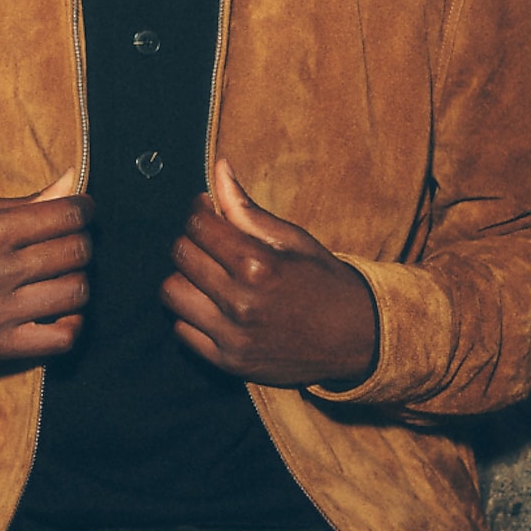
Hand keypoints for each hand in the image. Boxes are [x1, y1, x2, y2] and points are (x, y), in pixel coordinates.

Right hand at [0, 173, 93, 360]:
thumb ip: (26, 201)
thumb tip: (73, 181)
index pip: (66, 214)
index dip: (84, 209)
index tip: (83, 210)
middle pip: (75, 252)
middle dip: (81, 241)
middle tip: (70, 241)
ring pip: (76, 293)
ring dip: (78, 279)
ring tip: (63, 275)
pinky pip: (61, 338)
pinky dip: (73, 323)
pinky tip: (62, 310)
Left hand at [161, 160, 376, 386]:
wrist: (359, 340)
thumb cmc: (326, 283)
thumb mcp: (294, 240)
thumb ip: (247, 209)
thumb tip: (219, 168)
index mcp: (259, 265)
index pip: (198, 226)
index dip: (199, 211)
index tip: (207, 210)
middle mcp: (241, 302)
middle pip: (181, 255)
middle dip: (191, 240)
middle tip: (210, 242)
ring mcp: (232, 336)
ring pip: (171, 293)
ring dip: (184, 278)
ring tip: (208, 275)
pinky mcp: (228, 362)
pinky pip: (181, 330)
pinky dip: (191, 314)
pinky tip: (213, 306)